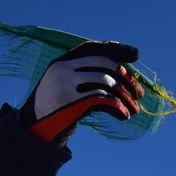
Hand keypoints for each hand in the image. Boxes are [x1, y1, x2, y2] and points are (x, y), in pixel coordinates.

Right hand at [20, 41, 143, 143]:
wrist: (35, 128)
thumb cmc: (58, 107)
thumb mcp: (69, 87)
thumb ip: (88, 78)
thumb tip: (125, 76)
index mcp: (62, 61)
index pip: (93, 48)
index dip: (116, 49)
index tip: (136, 54)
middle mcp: (63, 68)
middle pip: (104, 64)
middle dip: (127, 78)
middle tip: (140, 93)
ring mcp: (65, 83)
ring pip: (107, 82)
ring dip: (125, 97)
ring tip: (135, 110)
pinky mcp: (70, 102)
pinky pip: (102, 99)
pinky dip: (117, 107)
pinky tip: (124, 115)